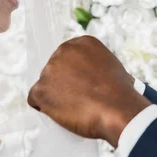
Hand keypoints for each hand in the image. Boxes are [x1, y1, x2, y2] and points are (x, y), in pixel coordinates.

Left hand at [27, 36, 150, 147]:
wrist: (118, 109)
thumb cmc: (121, 94)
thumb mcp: (112, 67)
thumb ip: (95, 66)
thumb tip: (90, 78)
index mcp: (82, 43)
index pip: (68, 57)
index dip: (72, 74)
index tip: (80, 85)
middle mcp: (63, 50)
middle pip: (54, 69)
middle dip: (61, 84)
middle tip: (76, 99)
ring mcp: (50, 69)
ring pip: (45, 85)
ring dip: (54, 97)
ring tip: (73, 109)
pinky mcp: (41, 89)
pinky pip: (35, 100)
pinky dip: (44, 109)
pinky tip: (60, 114)